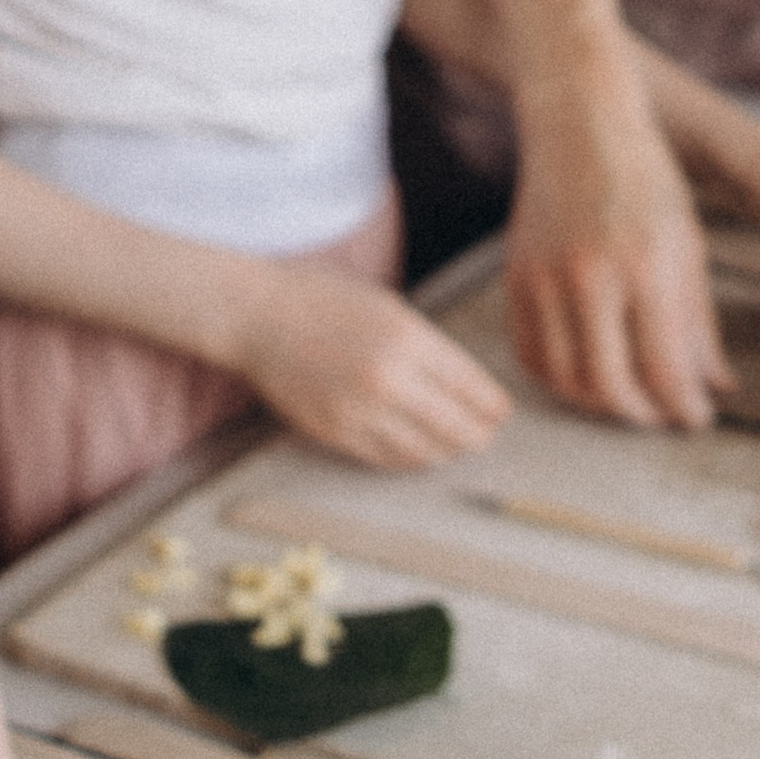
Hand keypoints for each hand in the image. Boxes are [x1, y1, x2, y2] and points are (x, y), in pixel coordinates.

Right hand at [232, 262, 510, 466]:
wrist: (258, 316)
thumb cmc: (323, 300)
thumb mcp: (388, 307)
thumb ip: (427, 346)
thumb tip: (465, 385)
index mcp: (408, 339)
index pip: (470, 387)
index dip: (492, 405)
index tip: (501, 412)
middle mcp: (389, 378)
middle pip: (455, 425)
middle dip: (477, 434)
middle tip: (485, 436)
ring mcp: (360, 410)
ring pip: (423, 449)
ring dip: (446, 451)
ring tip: (454, 447)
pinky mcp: (335, 432)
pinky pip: (386, 457)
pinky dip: (409, 458)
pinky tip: (418, 451)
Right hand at [502, 86, 726, 425]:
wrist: (580, 124)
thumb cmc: (644, 177)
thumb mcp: (688, 245)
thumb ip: (698, 322)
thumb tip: (713, 385)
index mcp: (645, 267)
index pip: (664, 369)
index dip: (684, 407)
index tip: (696, 418)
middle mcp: (590, 277)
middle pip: (610, 385)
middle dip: (641, 415)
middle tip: (661, 416)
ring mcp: (545, 278)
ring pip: (565, 378)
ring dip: (598, 403)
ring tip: (626, 399)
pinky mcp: (516, 277)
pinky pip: (529, 353)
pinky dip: (556, 378)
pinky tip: (584, 376)